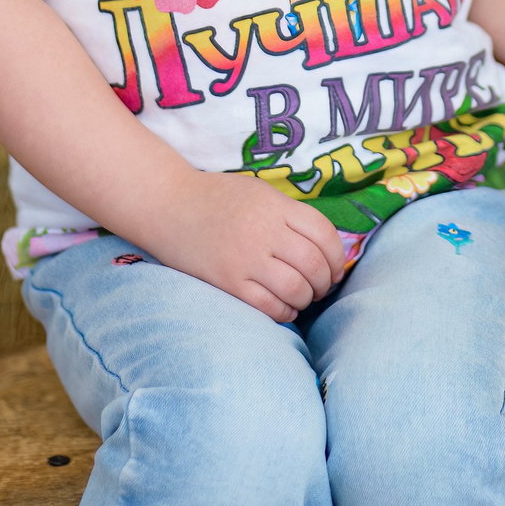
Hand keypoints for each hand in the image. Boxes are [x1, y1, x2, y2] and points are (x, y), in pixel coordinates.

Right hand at [143, 171, 345, 321]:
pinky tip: (285, 309)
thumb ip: (289, 215)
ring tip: (303, 299)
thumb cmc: (216, 198)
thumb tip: (322, 247)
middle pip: (313, 264)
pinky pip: (267, 306)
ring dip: (306, 299)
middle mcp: (265, 231)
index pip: (324, 234)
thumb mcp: (259, 193)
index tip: (336, 269)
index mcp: (277, 206)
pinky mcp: (227, 282)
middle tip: (322, 289)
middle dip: (325, 282)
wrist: (167, 205)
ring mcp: (245, 258)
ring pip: (295, 289)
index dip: (338, 257)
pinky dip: (284, 313)